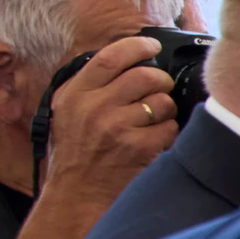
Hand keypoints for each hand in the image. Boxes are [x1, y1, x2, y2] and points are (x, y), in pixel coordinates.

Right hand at [38, 35, 175, 206]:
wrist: (78, 192)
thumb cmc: (77, 151)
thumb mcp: (69, 112)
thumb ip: (92, 86)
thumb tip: (128, 60)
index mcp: (75, 94)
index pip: (110, 57)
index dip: (137, 46)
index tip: (152, 47)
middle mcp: (94, 108)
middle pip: (145, 76)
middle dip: (160, 81)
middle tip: (160, 89)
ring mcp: (117, 128)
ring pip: (162, 102)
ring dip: (165, 109)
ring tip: (152, 120)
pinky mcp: (138, 148)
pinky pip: (170, 127)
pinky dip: (168, 132)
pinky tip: (154, 140)